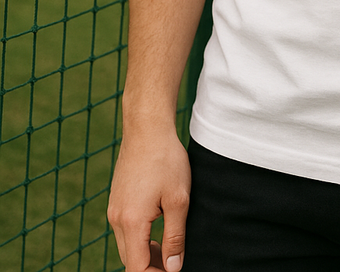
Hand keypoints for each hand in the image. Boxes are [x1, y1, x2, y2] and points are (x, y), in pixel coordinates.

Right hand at [108, 129, 190, 271]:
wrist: (147, 129)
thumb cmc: (166, 160)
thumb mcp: (178, 200)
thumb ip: (175, 237)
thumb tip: (173, 267)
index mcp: (131, 222)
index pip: (137, 268)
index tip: (172, 270)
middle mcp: (116, 219)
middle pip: (129, 259)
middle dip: (150, 266)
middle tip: (173, 260)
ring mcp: (113, 208)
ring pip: (126, 245)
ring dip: (144, 251)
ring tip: (167, 244)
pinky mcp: (116, 200)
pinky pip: (124, 229)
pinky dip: (139, 236)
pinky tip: (157, 224)